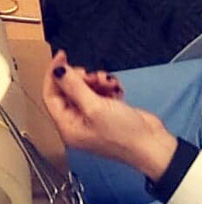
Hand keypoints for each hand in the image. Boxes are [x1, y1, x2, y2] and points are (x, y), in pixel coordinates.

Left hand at [42, 50, 176, 179]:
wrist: (154, 146)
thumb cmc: (125, 135)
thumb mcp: (95, 107)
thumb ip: (74, 87)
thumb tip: (58, 72)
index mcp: (67, 126)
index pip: (50, 95)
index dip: (54, 74)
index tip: (61, 57)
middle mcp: (76, 122)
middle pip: (67, 91)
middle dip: (80, 78)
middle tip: (92, 75)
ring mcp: (91, 117)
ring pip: (84, 89)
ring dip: (96, 81)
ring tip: (108, 82)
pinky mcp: (106, 112)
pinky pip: (99, 93)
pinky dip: (107, 87)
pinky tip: (116, 89)